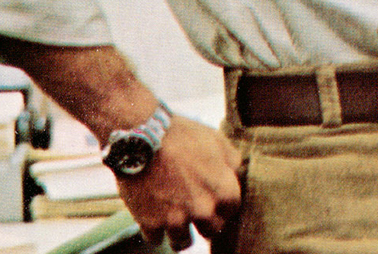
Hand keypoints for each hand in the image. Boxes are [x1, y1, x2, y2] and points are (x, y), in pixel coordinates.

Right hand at [116, 116, 241, 250]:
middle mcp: (203, 210)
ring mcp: (175, 219)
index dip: (222, 206)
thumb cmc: (182, 135)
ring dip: (179, 234)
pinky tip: (153, 219)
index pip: (231, 211)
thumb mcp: (217, 140)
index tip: (213, 202)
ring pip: (182, 243)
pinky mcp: (149, 222)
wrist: (141, 137)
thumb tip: (236, 173)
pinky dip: (153, 231)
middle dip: (204, 223)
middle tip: (194, 213)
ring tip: (175, 223)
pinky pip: (154, 239)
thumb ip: (231, 161)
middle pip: (211, 231)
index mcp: (223, 191)